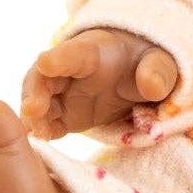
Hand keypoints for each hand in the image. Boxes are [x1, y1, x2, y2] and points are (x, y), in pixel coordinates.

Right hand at [20, 27, 178, 139]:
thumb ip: (158, 71)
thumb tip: (152, 87)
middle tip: (32, 110)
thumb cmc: (145, 60)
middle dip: (35, 91)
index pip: (74, 52)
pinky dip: (41, 130)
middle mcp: (70, 71)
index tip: (46, 62)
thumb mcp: (160, 60)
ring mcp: (64, 93)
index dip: (59, 57)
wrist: (137, 70)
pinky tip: (39, 141)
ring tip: (34, 132)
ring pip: (39, 100)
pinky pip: (48, 122)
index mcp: (94, 51)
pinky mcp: (65, 115)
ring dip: (33, 115)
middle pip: (44, 76)